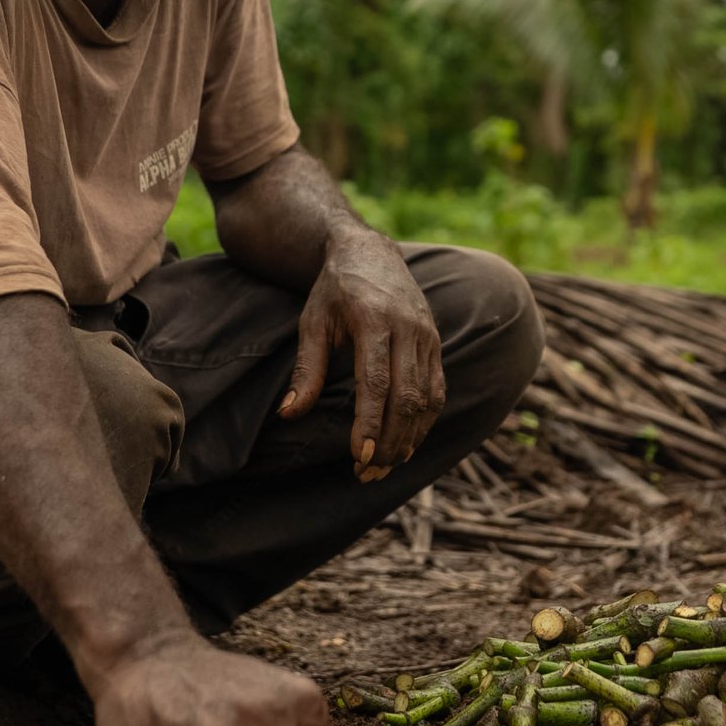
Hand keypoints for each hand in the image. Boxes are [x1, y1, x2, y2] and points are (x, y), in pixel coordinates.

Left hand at [278, 230, 444, 479]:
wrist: (369, 252)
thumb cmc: (333, 291)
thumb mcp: (313, 323)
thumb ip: (305, 370)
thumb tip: (289, 415)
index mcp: (375, 319)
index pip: (377, 381)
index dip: (371, 422)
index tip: (360, 456)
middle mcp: (409, 328)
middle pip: (407, 396)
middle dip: (390, 440)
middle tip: (368, 473)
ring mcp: (428, 336)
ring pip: (426, 398)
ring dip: (409, 438)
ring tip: (386, 467)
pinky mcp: (436, 343)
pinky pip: (436, 390)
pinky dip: (424, 422)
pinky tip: (406, 444)